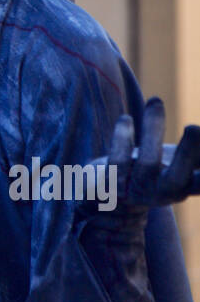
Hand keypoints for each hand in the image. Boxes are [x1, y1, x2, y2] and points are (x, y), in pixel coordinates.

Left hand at [79, 97, 199, 219]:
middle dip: (188, 153)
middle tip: (193, 127)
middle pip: (178, 178)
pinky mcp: (110, 186)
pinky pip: (116, 162)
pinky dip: (122, 138)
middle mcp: (163, 192)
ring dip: (153, 130)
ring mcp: (136, 190)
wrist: (112, 200)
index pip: (199, 183)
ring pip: (146, 162)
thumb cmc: (155, 173)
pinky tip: (126, 119)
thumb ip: (197, 153)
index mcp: (185, 185)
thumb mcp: (181, 163)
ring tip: (156, 101)